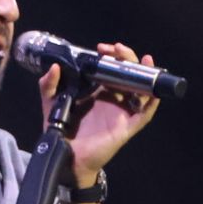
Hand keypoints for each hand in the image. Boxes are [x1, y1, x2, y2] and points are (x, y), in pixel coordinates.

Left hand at [38, 41, 161, 185]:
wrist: (66, 155)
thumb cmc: (62, 129)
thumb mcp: (51, 102)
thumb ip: (49, 85)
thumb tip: (54, 68)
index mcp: (98, 90)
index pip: (111, 68)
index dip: (111, 55)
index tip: (101, 48)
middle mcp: (113, 98)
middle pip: (129, 73)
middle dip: (126, 57)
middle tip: (114, 49)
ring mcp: (122, 111)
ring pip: (142, 89)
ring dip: (145, 73)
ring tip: (144, 60)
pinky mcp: (127, 126)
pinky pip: (145, 114)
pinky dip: (152, 101)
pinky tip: (153, 89)